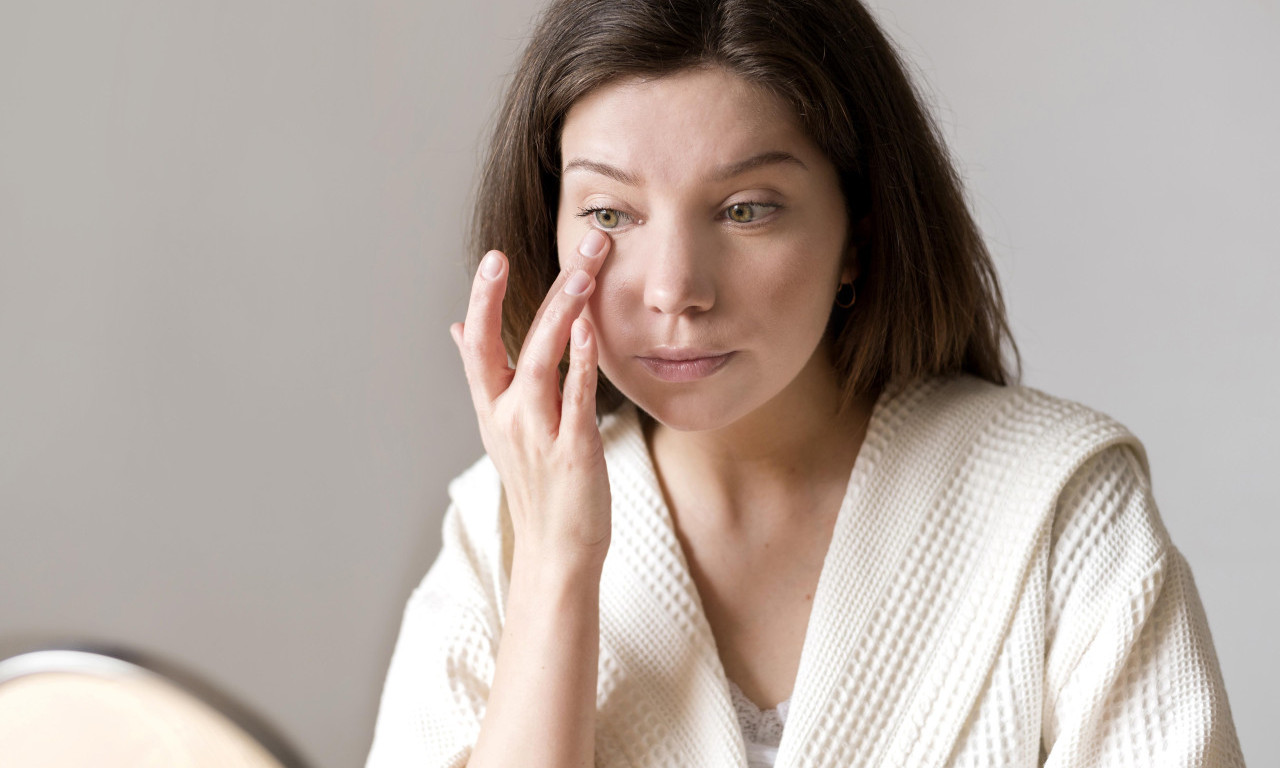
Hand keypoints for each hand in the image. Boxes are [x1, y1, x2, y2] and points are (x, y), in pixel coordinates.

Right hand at [449, 229, 613, 568]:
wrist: (555, 551)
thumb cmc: (536, 485)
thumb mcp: (500, 426)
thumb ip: (484, 373)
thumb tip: (457, 327)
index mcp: (491, 406)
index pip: (477, 341)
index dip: (483, 298)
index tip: (494, 256)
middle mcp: (508, 416)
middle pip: (514, 339)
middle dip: (545, 287)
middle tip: (581, 242)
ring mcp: (538, 433)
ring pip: (543, 360)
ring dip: (563, 313)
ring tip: (585, 272)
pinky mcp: (573, 451)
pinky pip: (576, 400)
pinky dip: (581, 363)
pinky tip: (591, 330)